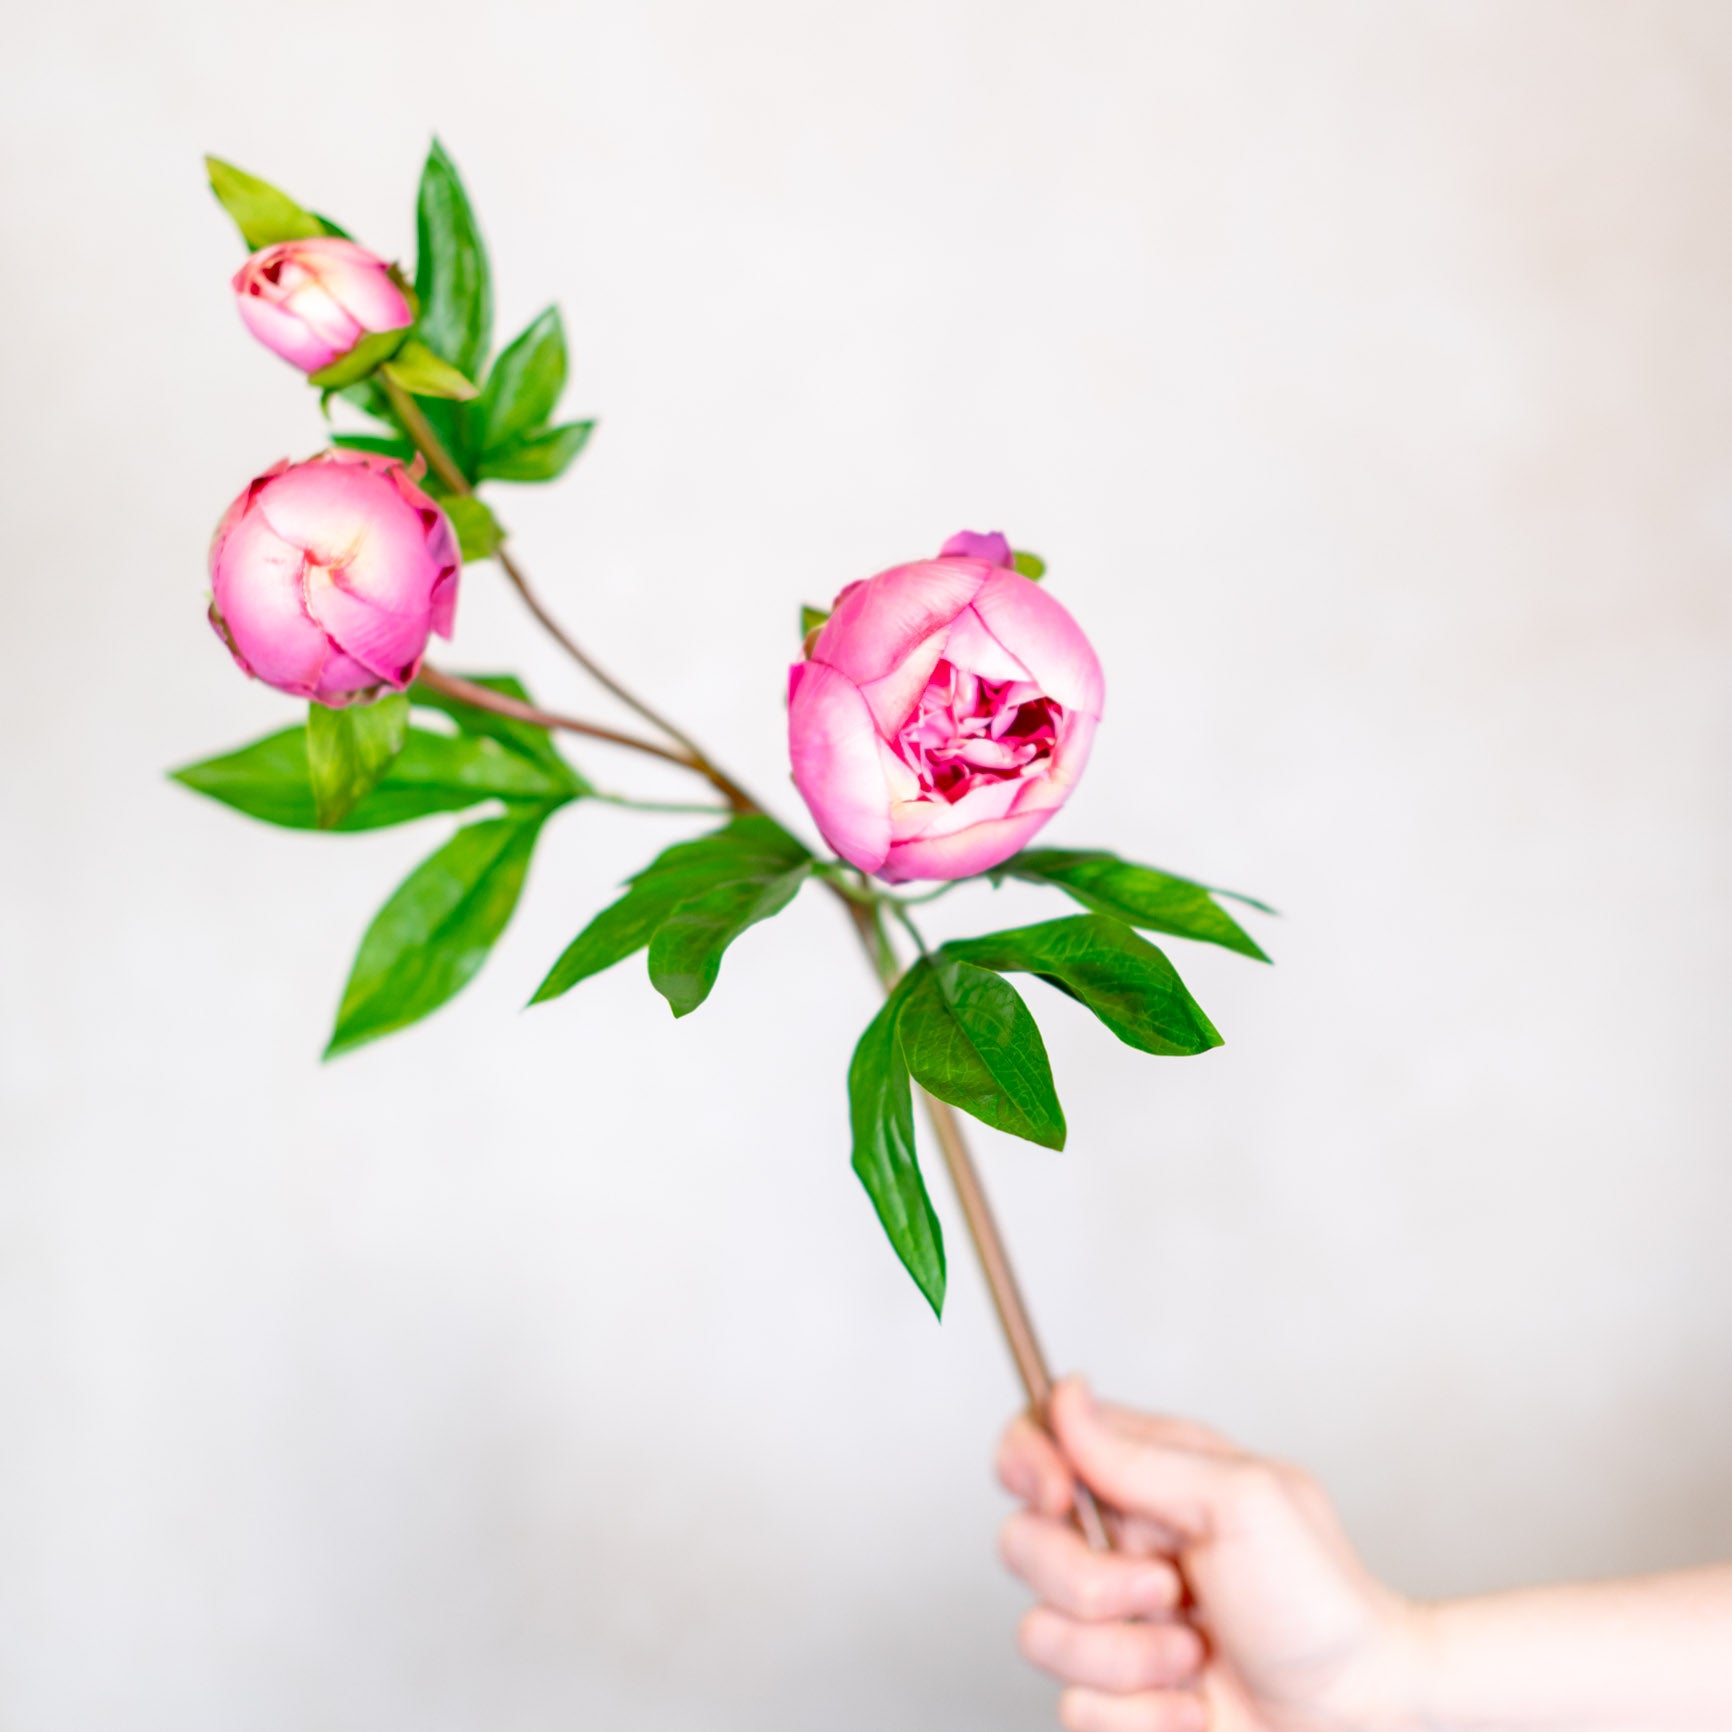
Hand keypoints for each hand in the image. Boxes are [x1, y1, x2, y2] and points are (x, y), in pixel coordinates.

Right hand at [996, 1379, 1419, 1731]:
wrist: (1360, 1717)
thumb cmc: (1322, 1602)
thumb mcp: (1239, 1502)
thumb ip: (1138, 1455)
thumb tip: (1067, 1394)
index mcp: (1145, 1479)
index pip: (1039, 1440)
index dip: (1028, 1462)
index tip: (1059, 1495)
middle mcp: (1120, 1545)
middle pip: (1022, 1543)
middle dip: (1090, 1582)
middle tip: (1166, 1588)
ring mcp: (1116, 1623)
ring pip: (1040, 1633)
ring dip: (1129, 1656)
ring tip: (1196, 1655)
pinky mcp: (1119, 1695)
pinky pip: (1075, 1708)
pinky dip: (1142, 1715)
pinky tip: (1195, 1705)